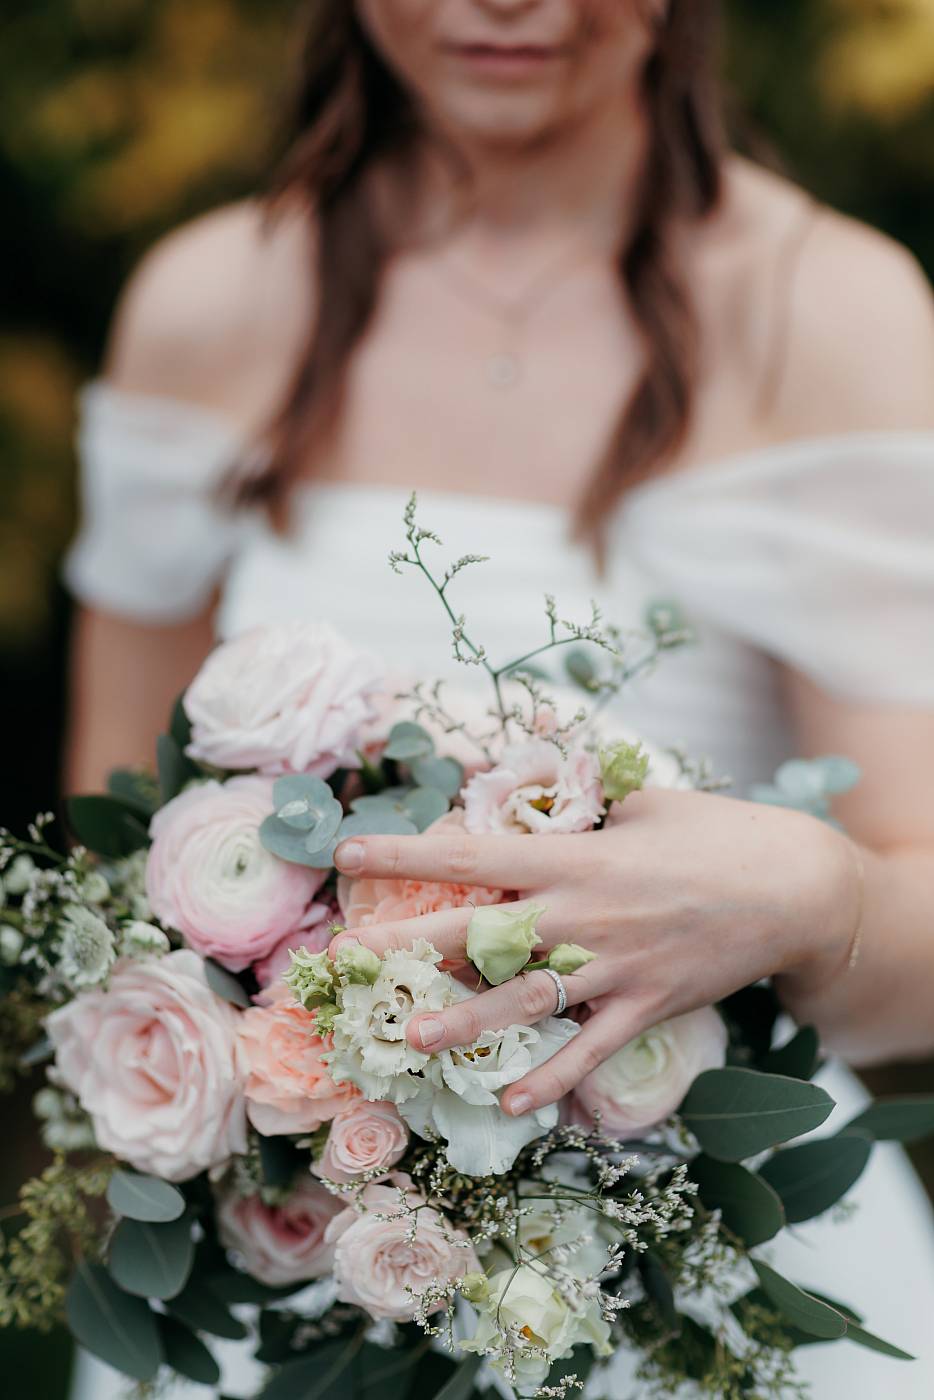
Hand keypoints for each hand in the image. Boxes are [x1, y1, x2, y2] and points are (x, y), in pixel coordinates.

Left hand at [329, 789, 856, 1116]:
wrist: (793, 888)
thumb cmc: (713, 834)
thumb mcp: (641, 802)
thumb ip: (578, 808)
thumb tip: (520, 799)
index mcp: (575, 857)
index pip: (470, 852)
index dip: (405, 853)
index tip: (347, 852)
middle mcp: (581, 915)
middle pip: (477, 932)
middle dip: (406, 946)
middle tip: (343, 964)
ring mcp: (613, 968)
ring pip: (522, 1000)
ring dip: (463, 1020)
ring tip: (408, 1038)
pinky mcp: (645, 1008)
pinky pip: (588, 1051)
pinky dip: (551, 1078)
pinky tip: (510, 1101)